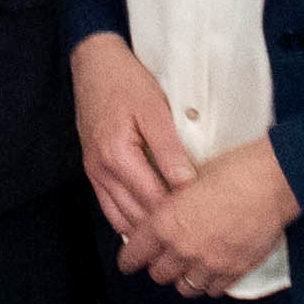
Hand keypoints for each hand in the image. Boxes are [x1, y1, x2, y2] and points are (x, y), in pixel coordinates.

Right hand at [71, 33, 197, 239]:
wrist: (94, 64)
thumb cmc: (127, 82)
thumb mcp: (155, 110)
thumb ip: (170, 150)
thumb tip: (188, 187)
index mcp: (117, 155)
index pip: (155, 200)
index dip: (183, 216)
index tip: (210, 223)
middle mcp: (101, 170)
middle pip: (139, 216)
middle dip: (168, 230)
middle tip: (200, 237)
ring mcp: (94, 173)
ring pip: (122, 219)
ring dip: (149, 232)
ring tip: (179, 239)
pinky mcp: (93, 171)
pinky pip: (110, 210)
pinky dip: (130, 223)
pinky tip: (151, 228)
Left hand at [117, 137, 296, 297]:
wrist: (268, 183)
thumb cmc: (229, 173)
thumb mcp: (184, 183)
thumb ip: (169, 207)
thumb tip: (161, 217)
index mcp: (165, 223)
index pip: (136, 253)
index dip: (128, 260)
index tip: (127, 263)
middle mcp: (184, 248)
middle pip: (159, 274)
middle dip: (156, 267)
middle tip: (159, 261)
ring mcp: (210, 263)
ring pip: (185, 287)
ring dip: (182, 278)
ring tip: (185, 268)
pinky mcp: (236, 270)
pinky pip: (214, 289)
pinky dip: (208, 284)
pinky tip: (209, 273)